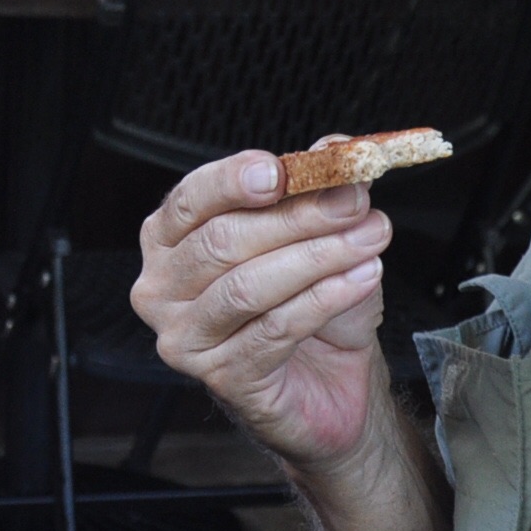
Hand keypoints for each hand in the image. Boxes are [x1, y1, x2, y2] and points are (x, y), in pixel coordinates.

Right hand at [130, 141, 394, 472]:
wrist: (328, 382)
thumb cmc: (307, 306)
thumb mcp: (315, 235)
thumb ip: (315, 188)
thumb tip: (335, 147)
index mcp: (170, 241)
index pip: (190, 199)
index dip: (232, 180)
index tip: (281, 169)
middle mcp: (162, 289)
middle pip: (223, 241)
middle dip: (295, 217)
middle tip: (353, 203)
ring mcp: (186, 338)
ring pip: (247, 286)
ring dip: (317, 257)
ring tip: (368, 240)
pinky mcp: (222, 378)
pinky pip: (274, 330)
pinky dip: (322, 299)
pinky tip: (358, 279)